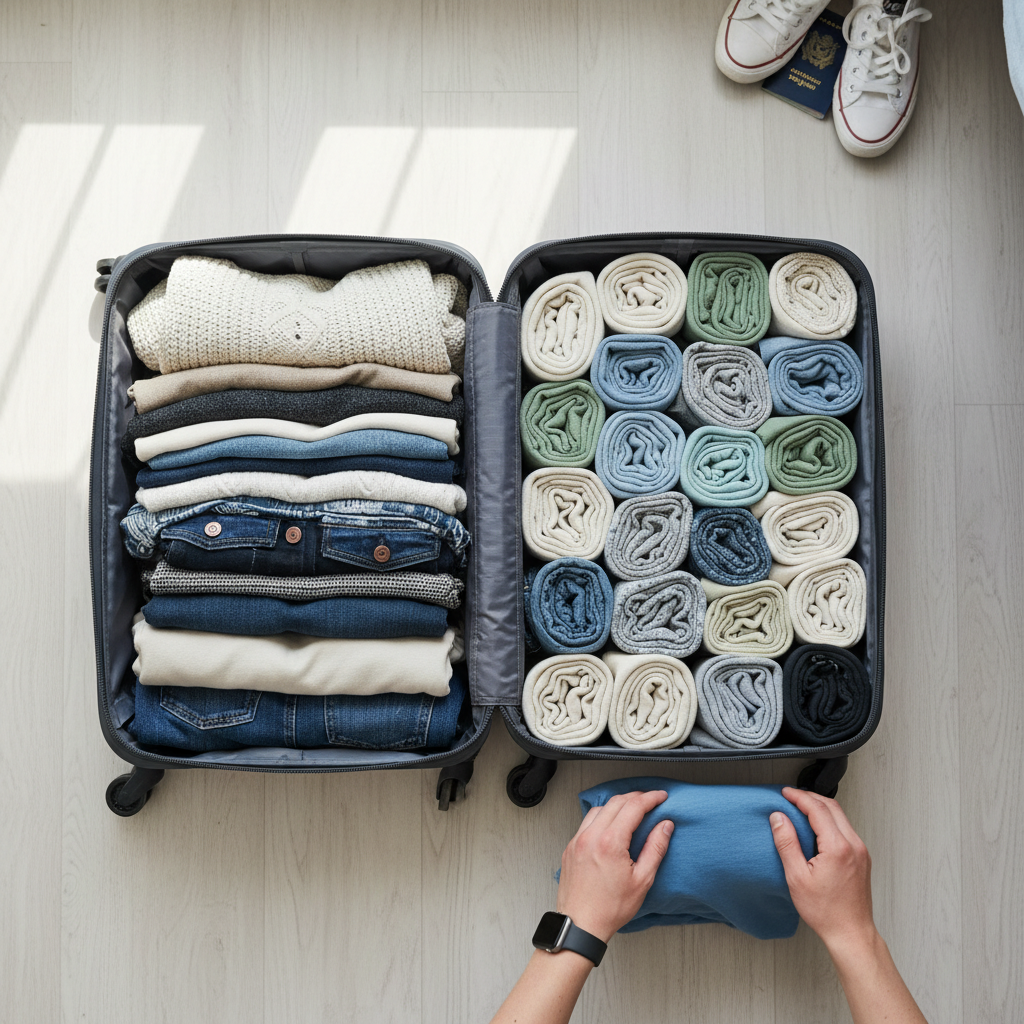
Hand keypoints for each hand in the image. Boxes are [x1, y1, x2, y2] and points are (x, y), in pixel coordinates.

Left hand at [556, 790, 673, 943]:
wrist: (581, 925)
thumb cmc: (610, 909)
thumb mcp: (642, 880)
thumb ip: (655, 848)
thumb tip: (665, 827)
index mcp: (610, 842)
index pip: (633, 807)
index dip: (650, 798)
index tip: (661, 797)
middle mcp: (591, 837)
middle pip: (616, 802)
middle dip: (635, 797)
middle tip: (650, 800)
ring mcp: (577, 841)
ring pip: (599, 809)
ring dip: (617, 804)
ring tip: (631, 810)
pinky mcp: (570, 847)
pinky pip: (586, 822)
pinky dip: (601, 816)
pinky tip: (610, 824)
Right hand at [770, 786, 874, 951]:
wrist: (851, 933)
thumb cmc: (826, 912)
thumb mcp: (797, 877)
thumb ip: (787, 843)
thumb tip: (778, 818)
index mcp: (838, 847)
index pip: (817, 809)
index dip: (799, 797)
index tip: (785, 793)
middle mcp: (854, 845)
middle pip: (832, 807)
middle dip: (810, 797)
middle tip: (792, 796)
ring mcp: (861, 851)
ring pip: (841, 817)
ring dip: (821, 808)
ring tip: (801, 809)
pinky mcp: (862, 858)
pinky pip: (846, 829)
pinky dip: (830, 820)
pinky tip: (817, 827)